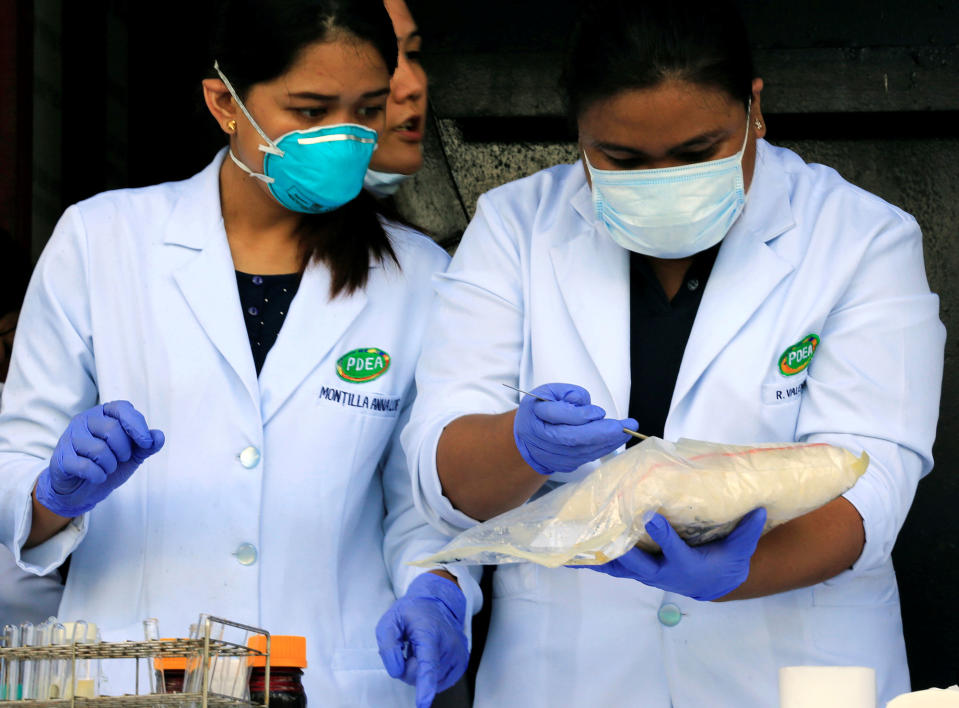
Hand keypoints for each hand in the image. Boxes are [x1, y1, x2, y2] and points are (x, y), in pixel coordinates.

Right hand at [35, 401, 164, 516]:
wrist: (82, 488)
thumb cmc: (108, 464)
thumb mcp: (133, 454)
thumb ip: (147, 445)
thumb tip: (158, 436)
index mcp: (104, 414)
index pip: (123, 409)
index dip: (137, 426)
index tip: (146, 443)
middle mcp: (85, 420)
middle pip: (112, 429)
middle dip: (124, 450)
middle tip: (121, 459)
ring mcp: (70, 437)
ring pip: (99, 449)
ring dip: (110, 465)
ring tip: (107, 468)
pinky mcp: (61, 458)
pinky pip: (85, 466)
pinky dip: (98, 476)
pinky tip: (97, 477)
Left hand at [376, 572, 468, 707]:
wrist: (436, 603)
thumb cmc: (413, 612)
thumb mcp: (390, 622)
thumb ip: (388, 647)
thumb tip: (396, 671)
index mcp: (429, 633)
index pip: (427, 664)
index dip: (425, 686)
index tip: (424, 702)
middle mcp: (449, 644)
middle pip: (420, 676)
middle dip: (408, 668)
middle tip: (409, 648)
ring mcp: (458, 654)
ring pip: (431, 682)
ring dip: (420, 671)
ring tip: (421, 649)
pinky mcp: (462, 663)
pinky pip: (441, 682)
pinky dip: (431, 674)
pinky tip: (431, 657)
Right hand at [513, 383, 636, 474]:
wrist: (527, 437)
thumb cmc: (541, 409)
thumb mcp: (551, 392)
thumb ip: (570, 394)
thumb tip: (589, 409)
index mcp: (534, 415)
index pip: (557, 416)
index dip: (580, 415)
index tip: (599, 412)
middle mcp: (541, 438)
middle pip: (573, 438)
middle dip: (602, 432)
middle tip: (626, 425)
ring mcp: (552, 454)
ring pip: (582, 451)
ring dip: (608, 442)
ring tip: (627, 431)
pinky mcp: (563, 464)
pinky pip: (586, 458)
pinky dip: (603, 449)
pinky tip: (616, 439)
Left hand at [576, 508, 766, 600]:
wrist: (711, 584)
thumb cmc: (724, 562)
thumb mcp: (739, 550)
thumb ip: (747, 530)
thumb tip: (759, 507)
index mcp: (686, 565)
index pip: (672, 548)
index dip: (660, 534)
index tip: (650, 516)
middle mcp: (662, 572)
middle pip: (637, 561)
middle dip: (620, 547)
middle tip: (603, 530)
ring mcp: (646, 573)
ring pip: (619, 566)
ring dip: (598, 556)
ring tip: (575, 545)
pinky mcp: (636, 570)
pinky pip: (613, 565)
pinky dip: (595, 558)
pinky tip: (573, 551)